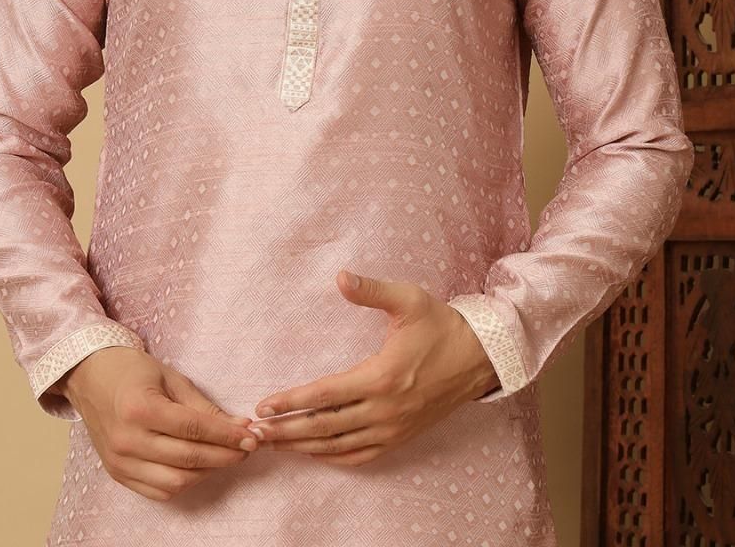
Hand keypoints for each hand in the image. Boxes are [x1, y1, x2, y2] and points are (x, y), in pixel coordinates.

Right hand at [56, 347, 260, 501]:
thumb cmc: (133, 371)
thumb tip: (239, 427)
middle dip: (224, 455)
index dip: (227, 436)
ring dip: (207, 472)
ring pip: (175, 482)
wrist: (91, 377)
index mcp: (140, 408)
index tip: (251, 437)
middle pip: (188, 458)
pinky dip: (184, 483)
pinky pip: (158, 491)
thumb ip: (203, 406)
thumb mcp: (171, 378)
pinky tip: (199, 467)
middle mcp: (128, 439)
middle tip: (247, 448)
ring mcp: (120, 462)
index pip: (194, 429)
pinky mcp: (117, 474)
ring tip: (224, 456)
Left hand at [246, 270, 500, 465]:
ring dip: (304, 447)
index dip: (291, 402)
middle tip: (256, 432)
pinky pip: (360, 455)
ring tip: (275, 443)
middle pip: (324, 428)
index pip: (324, 395)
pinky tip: (314, 452)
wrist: (478, 357)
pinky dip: (333, 457)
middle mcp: (384, 409)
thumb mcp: (408, 299)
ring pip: (339, 446)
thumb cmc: (439, 325)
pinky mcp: (400, 436)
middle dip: (287, 431)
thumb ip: (371, 290)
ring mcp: (393, 428)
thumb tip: (340, 277)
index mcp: (381, 376)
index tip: (263, 405)